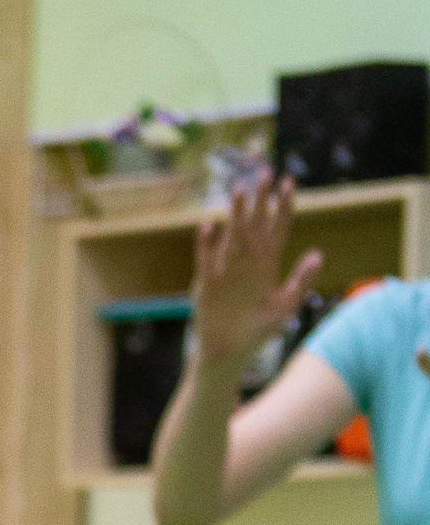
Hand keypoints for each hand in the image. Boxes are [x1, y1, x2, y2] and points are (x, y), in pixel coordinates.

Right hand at [190, 175, 323, 368]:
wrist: (229, 352)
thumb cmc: (259, 331)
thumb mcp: (286, 307)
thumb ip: (301, 281)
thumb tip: (318, 254)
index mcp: (268, 262)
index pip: (279, 226)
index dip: (284, 204)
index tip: (289, 182)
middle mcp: (248, 259)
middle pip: (256, 221)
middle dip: (260, 197)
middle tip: (264, 171)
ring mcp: (227, 267)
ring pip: (233, 232)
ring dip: (235, 212)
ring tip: (238, 189)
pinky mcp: (208, 281)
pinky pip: (206, 257)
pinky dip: (206, 242)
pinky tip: (208, 226)